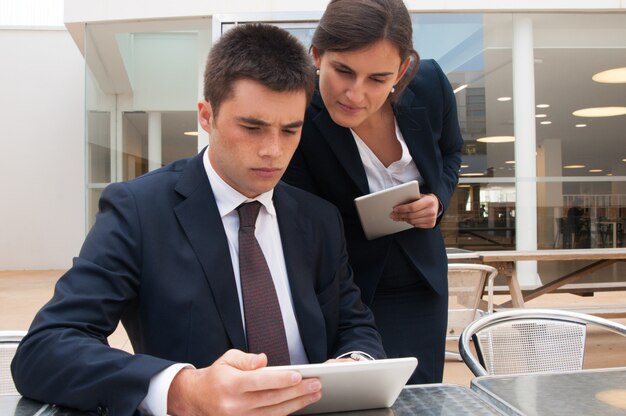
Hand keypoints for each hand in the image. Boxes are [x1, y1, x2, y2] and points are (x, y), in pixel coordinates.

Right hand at [167, 349, 321, 415]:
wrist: (198, 398)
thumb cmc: (217, 375)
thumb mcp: (228, 358)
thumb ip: (247, 359)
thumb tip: (263, 360)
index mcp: (231, 384)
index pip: (260, 381)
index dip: (281, 379)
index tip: (298, 375)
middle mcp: (236, 404)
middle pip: (271, 398)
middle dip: (297, 391)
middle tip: (315, 384)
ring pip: (274, 412)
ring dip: (296, 403)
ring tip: (313, 394)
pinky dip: (285, 412)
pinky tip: (298, 404)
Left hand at [390, 193, 439, 228]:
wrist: (436, 205)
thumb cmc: (425, 199)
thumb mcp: (419, 196)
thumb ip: (411, 199)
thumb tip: (397, 205)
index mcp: (429, 201)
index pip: (412, 207)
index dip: (402, 209)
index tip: (395, 209)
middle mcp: (431, 211)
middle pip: (411, 215)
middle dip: (400, 215)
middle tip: (392, 215)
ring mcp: (432, 219)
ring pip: (413, 221)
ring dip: (403, 219)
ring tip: (397, 217)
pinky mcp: (431, 224)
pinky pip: (416, 225)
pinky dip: (410, 222)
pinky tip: (406, 219)